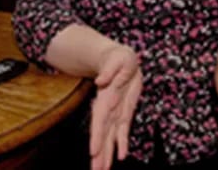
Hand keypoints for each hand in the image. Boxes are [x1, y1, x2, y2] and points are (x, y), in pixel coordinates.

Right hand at [90, 44, 142, 169]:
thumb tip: (101, 81)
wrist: (120, 59)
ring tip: (102, 169)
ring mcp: (115, 112)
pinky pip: (122, 131)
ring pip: (109, 136)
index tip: (93, 151)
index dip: (96, 136)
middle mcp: (108, 107)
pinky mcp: (124, 113)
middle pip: (102, 134)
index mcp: (106, 96)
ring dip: (106, 153)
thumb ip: (110, 71)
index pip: (99, 119)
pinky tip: (120, 156)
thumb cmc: (119, 58)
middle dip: (99, 153)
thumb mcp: (118, 59)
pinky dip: (121, 144)